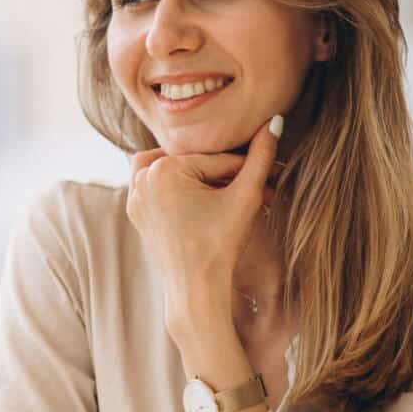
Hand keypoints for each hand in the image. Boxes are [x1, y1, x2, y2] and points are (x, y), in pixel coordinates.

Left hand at [124, 117, 283, 304]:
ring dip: (199, 177)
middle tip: (256, 194)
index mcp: (165, 169)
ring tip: (224, 196)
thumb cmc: (220, 246)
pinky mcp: (137, 213)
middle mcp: (143, 179)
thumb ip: (261, 157)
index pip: (218, 161)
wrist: (196, 290)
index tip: (271, 184)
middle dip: (226, 179)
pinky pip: (157, 188)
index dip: (249, 173)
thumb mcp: (245, 197)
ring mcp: (136, 197)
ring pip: (174, 171)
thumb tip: (276, 120)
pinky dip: (177, 188)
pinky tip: (201, 203)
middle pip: (196, 165)